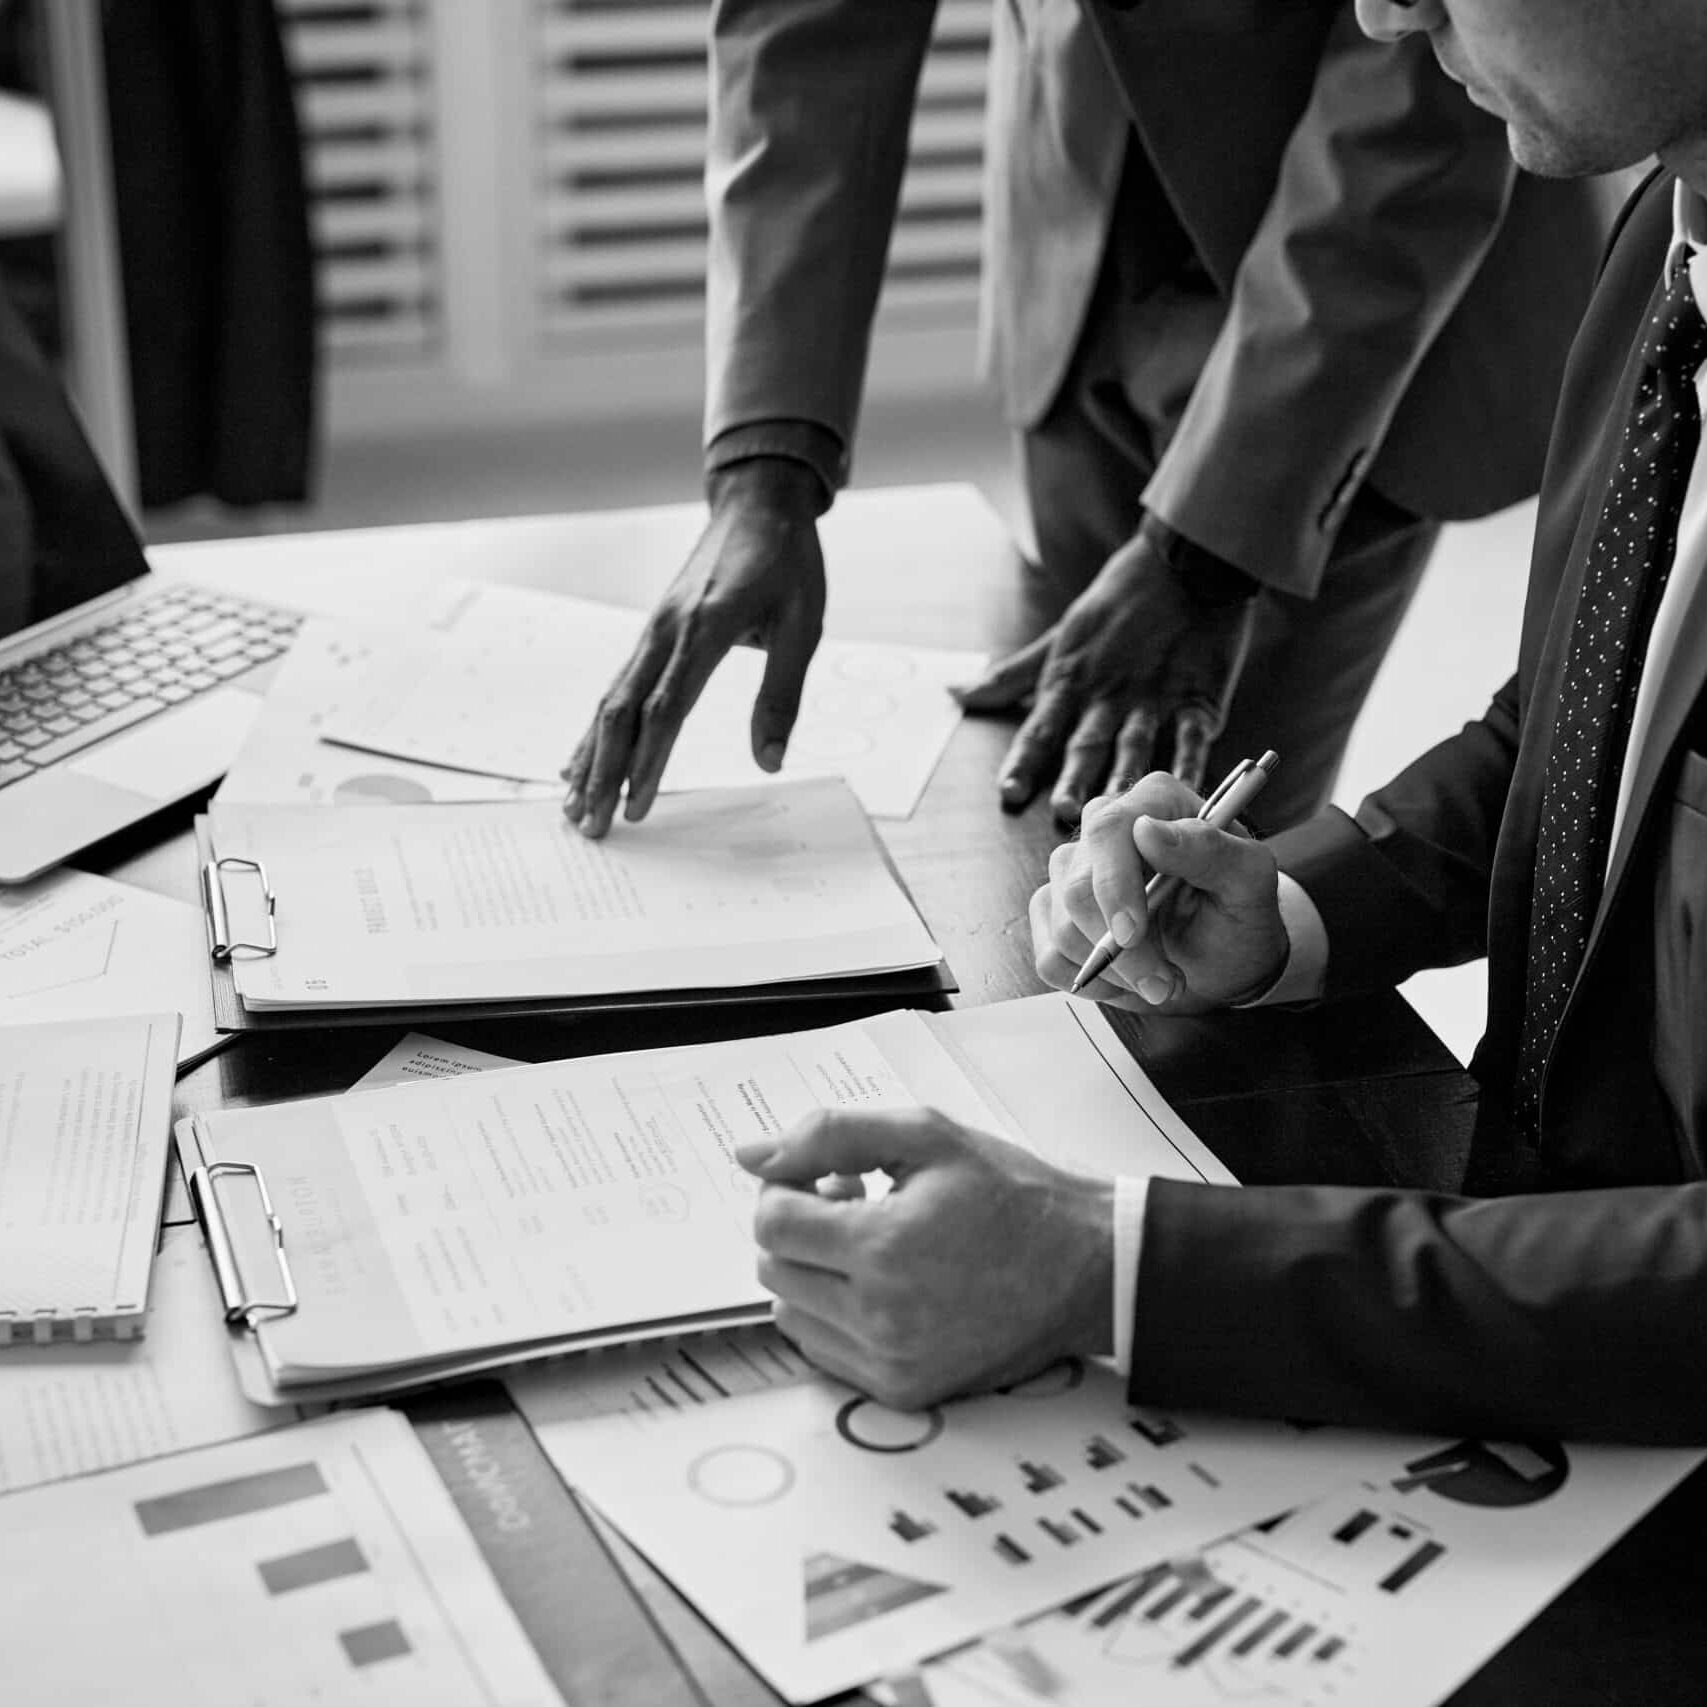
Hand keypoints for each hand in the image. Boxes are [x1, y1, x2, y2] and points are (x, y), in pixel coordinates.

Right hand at [561, 459, 825, 836]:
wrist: (758, 504)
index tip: (638, 806)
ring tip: (574, 808)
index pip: (667, 707)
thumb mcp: (804, 627)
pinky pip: (614, 688)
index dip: (649, 761)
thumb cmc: (787, 563)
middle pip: (622, 712)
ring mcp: (651, 631)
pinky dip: (592, 730)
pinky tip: (577, 762)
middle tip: (593, 826)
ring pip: (608, 702)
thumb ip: (783, 696)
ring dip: (589, 758)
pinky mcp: (650, 634)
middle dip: (604, 774)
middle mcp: (666, 630)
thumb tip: (769, 760)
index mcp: (706, 627)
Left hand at [738, 1108, 1112, 1409]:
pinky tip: (884, 1286)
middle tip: (856, 1205)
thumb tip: (748, 1154)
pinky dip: (835, 1315)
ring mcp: (892, 1361)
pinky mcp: (903, 1389)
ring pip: (790, 1312)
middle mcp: (882, 1315)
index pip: (771, 1222)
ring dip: (814, 1274)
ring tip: (874, 1247)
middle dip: (801, 1229)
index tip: (831, 1179)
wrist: (1086, 1268)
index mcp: (884, 1246)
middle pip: (773, 1267)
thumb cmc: (1010, 1194)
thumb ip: (830, 1134)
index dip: (789, 1189)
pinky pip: (823, 1352)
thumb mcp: (926, 1134)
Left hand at [954, 517, 1256, 825]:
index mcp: (1071, 682)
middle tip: (1064, 810)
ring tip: (1118, 805)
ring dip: (1124, 774)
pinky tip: (1187, 788)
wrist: (1184, 564)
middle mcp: (1107, 695)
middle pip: (1086, 742)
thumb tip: (956, 694)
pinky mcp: (1197, 697)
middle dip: (1073, 777)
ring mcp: (1152, 698)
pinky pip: (1193, 735)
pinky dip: (1190, 762)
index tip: (1009, 792)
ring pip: (1135, 742)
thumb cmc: (1118, 602)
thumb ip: (1011, 676)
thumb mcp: (1058, 638)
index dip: (1024, 761)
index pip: (1041, 728)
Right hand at [1030, 771, 1288, 1011]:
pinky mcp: (1054, 913)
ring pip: (1062, 929)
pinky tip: (1127, 977)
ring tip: (1160, 977)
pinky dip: (1092, 980)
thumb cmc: (1239, 915)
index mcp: (1154, 803)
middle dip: (1122, 951)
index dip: (1114, 886)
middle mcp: (1105, 828)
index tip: (1133, 934)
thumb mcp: (1250, 883)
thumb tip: (1148, 831)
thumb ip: (1210, 850)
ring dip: (1115, 971)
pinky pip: (1049, 956)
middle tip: (1165, 981)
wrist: (1223, 961)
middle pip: (1077, 889)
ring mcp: (1072, 870)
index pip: (1108, 831)